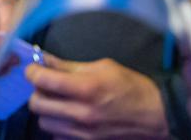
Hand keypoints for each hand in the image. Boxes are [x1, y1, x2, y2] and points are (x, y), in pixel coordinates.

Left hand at [26, 55, 167, 137]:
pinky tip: (69, 117)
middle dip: (37, 92)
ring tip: (59, 102)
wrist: (157, 115)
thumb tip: (43, 59)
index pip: (41, 80)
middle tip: (47, 85)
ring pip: (44, 123)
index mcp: (86, 89)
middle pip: (36, 104)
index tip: (35, 69)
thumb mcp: (102, 67)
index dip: (32, 72)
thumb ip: (68, 66)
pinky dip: (58, 127)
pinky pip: (57, 137)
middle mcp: (81, 113)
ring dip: (47, 111)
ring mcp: (84, 133)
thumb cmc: (131, 86)